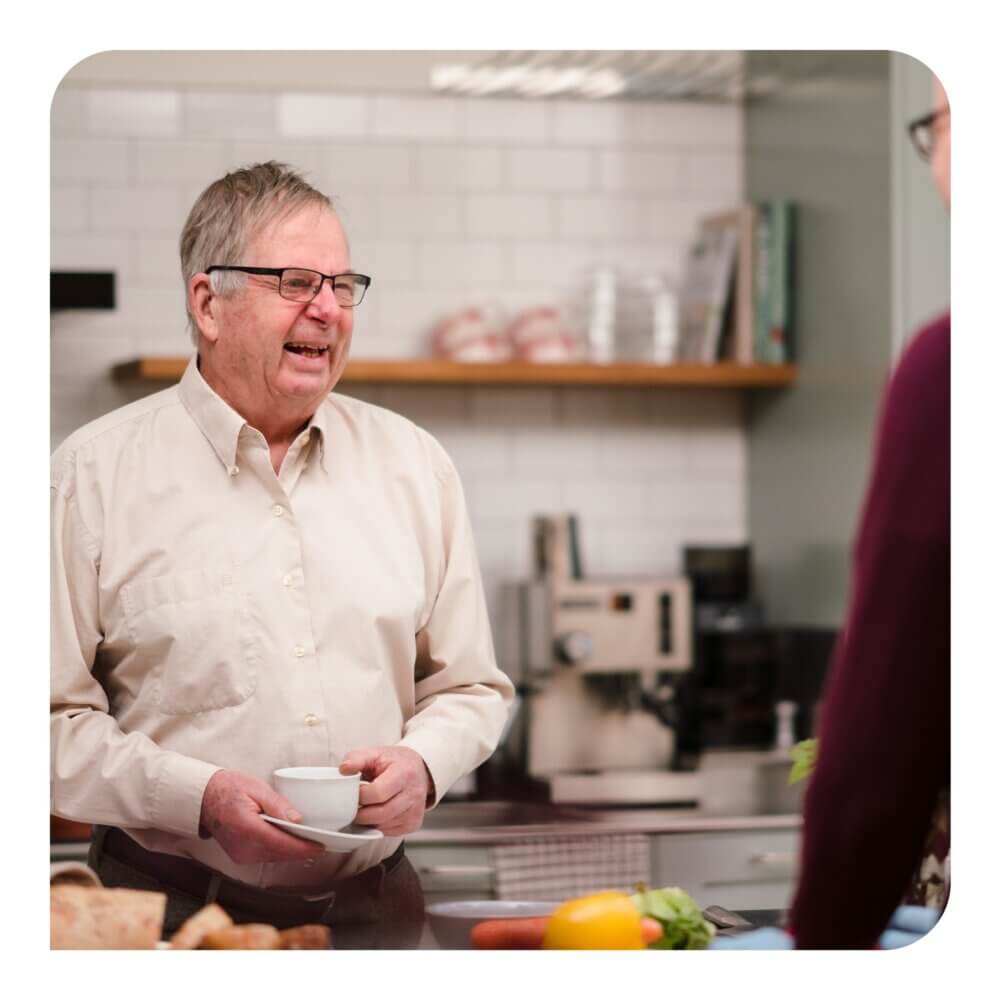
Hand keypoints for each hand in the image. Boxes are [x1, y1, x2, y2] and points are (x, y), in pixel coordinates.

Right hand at [199, 769, 324, 864]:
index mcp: (248, 829)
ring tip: (310, 841)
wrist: (205, 798)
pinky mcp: (241, 856)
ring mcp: (241, 855)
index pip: (283, 844)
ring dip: (292, 851)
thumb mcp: (257, 788)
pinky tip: (290, 841)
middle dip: (302, 850)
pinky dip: (280, 850)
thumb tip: (298, 820)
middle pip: (281, 854)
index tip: (321, 846)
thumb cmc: (229, 789)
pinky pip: (266, 857)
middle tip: (322, 841)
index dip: (304, 848)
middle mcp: (244, 847)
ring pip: (275, 858)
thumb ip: (278, 805)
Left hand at [339, 746, 433, 836]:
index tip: (353, 791)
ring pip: (382, 826)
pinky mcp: (413, 824)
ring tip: (361, 809)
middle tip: (351, 806)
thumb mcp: (377, 753)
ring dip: (366, 822)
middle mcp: (413, 795)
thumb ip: (357, 758)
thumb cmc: (396, 762)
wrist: (419, 769)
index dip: (360, 795)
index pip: (378, 793)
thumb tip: (343, 768)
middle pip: (379, 814)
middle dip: (360, 813)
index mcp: (404, 774)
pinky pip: (387, 832)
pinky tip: (373, 814)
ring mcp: (414, 812)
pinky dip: (376, 826)